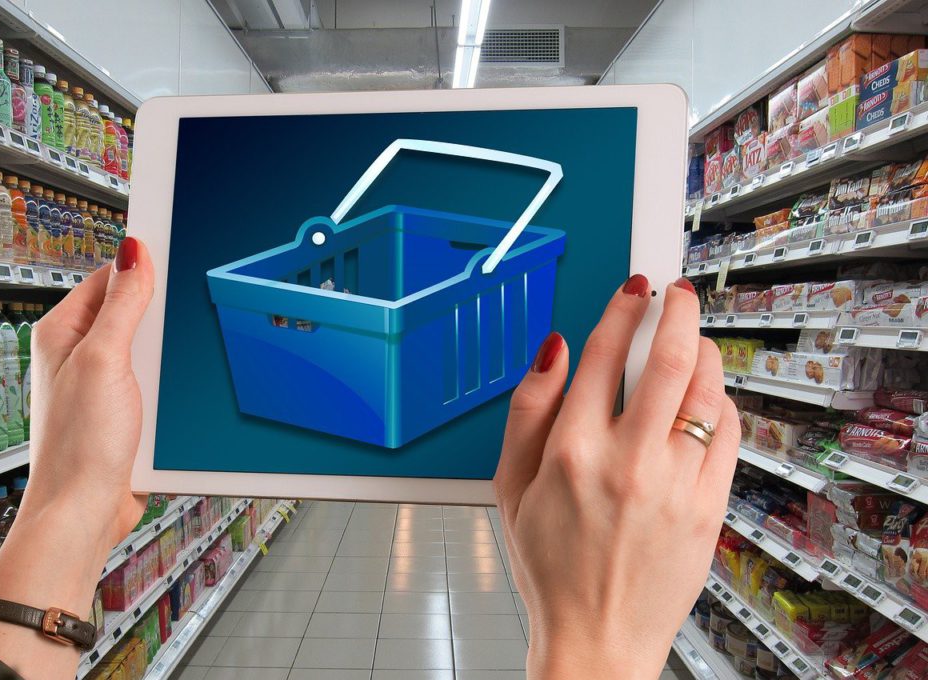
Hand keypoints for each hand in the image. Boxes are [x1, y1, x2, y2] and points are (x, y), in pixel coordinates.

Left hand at [24, 237, 154, 546]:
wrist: (87, 511)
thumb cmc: (79, 445)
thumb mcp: (105, 360)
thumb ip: (122, 304)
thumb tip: (133, 251)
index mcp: (63, 331)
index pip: (108, 278)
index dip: (142, 268)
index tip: (177, 257)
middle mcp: (82, 354)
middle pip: (134, 312)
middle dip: (162, 318)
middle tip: (180, 325)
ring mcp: (105, 383)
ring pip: (151, 349)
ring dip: (169, 357)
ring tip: (176, 369)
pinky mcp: (127, 410)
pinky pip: (159, 381)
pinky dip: (172, 384)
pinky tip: (180, 392)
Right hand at [493, 275, 738, 679]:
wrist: (596, 639)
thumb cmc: (551, 567)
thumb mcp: (511, 486)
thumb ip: (528, 410)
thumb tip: (554, 352)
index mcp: (573, 452)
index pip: (606, 354)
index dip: (624, 309)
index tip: (634, 291)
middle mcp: (627, 462)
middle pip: (669, 359)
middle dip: (680, 310)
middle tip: (679, 293)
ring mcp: (675, 486)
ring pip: (707, 392)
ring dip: (705, 352)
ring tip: (695, 343)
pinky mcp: (709, 509)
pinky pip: (730, 436)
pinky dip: (723, 404)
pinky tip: (708, 399)